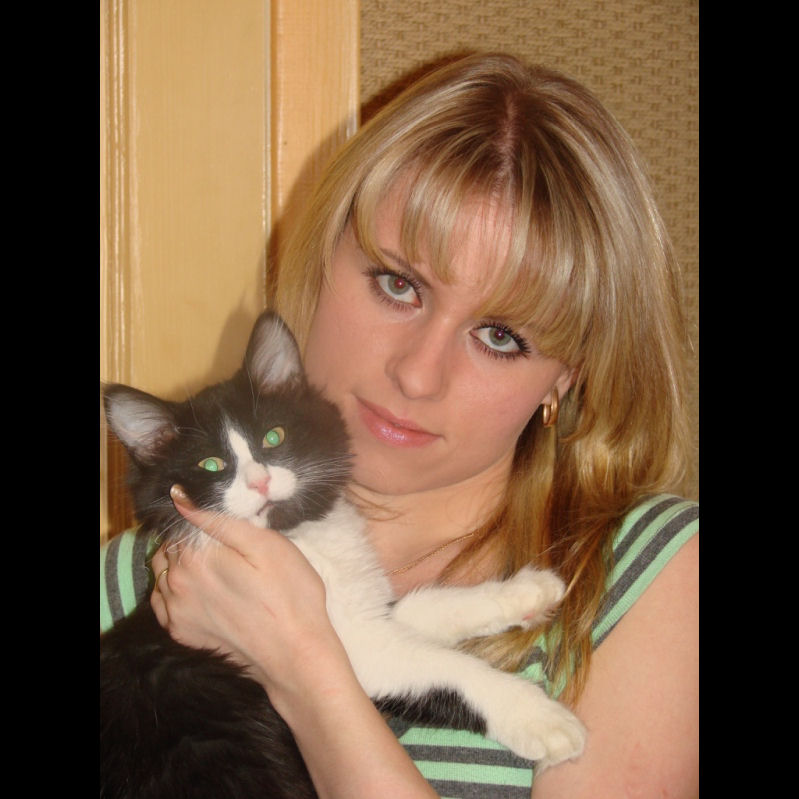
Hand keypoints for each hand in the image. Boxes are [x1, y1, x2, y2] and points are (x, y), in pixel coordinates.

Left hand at [150, 485, 334, 695]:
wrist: (295, 654)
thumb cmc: (290, 594)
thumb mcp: (266, 544)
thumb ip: (219, 521)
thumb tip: (180, 498)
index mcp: (195, 556)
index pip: (183, 522)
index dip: (203, 518)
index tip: (226, 525)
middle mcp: (175, 583)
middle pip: (170, 546)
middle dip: (191, 540)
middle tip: (226, 547)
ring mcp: (175, 611)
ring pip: (163, 572)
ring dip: (180, 563)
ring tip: (215, 568)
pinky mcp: (180, 633)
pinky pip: (162, 600)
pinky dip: (173, 589)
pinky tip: (201, 589)